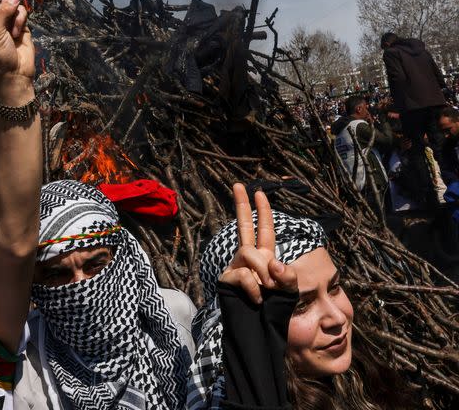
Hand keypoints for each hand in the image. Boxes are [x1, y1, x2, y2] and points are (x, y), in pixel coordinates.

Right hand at [219, 183, 297, 302]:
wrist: (257, 332)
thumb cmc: (273, 311)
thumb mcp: (288, 293)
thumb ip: (286, 276)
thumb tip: (272, 261)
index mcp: (264, 257)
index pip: (264, 230)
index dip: (262, 211)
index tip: (259, 191)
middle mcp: (247, 258)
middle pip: (243, 227)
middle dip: (241, 205)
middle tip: (238, 184)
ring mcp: (235, 267)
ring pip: (249, 253)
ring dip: (263, 271)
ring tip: (268, 290)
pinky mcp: (227, 279)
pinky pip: (244, 275)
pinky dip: (255, 289)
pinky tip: (257, 300)